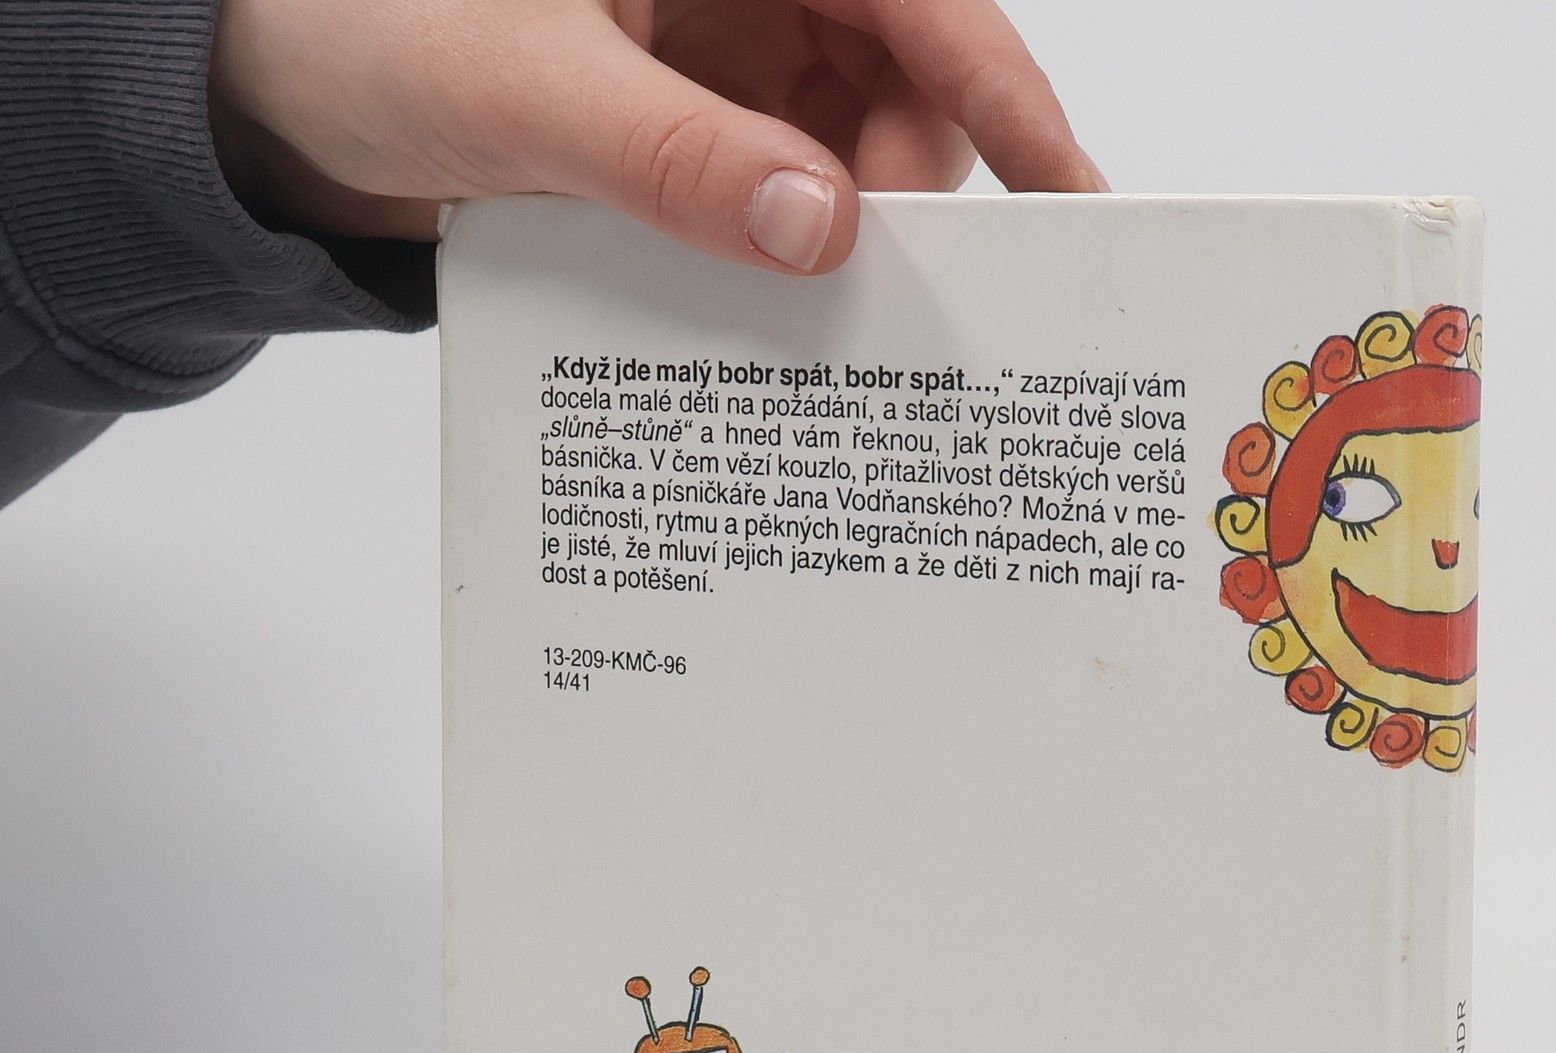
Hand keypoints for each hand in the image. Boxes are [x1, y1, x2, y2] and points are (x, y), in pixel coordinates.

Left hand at [210, 0, 1103, 272]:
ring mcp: (726, 51)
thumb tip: (818, 228)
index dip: (1007, 97)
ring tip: (803, 309)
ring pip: (854, 146)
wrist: (277, 99)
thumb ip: (672, 155)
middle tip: (866, 290)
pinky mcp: (698, 121)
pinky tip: (767, 300)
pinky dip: (789, 247)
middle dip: (904, 189)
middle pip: (904, 80)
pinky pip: (785, 186)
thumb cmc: (365, 33)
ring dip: (846, 232)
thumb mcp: (525, 91)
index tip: (1073, 201)